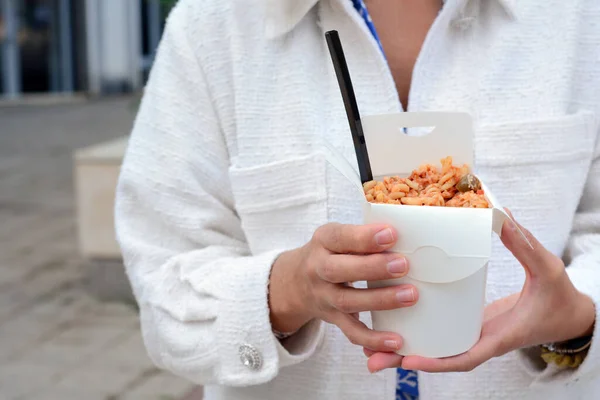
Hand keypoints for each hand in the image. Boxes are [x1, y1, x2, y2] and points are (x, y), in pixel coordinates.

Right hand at [269, 223, 418, 351]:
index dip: (364, 237)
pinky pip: (351, 332)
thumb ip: (362, 235)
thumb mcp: (337, 236)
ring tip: (410, 295)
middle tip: (403, 265)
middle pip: (338, 270)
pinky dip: (373, 339)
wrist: (296, 282)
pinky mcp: (333, 318)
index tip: (391, 234)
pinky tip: (396, 340)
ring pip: (347, 301)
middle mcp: (318, 269)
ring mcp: (324, 297)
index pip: (340, 237)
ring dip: (380, 300)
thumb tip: (405, 235)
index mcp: (322, 241)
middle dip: (372, 268)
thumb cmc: (331, 252)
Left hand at [364, 211, 595, 372]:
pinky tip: (390, 325)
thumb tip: (500, 215)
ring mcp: (470, 334)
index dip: (436, 362)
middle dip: (404, 360)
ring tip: (367, 350)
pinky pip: (438, 336)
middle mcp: (479, 340)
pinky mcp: (466, 326)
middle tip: (371, 359)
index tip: (408, 360)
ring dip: (401, 352)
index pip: (465, 356)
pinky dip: (415, 336)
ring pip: (433, 349)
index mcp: (498, 336)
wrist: (566, 314)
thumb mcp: (546, 269)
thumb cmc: (558, 296)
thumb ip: (525, 245)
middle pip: (438, 358)